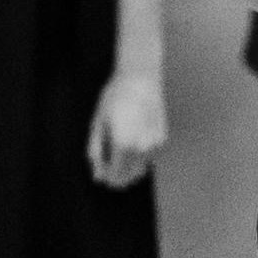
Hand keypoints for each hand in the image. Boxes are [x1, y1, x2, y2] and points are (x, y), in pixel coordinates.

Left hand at [87, 72, 168, 189]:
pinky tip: (132, 138)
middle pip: (128, 177)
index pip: (114, 175)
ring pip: (140, 169)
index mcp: (122, 145)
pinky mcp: (162, 140)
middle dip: (116, 176)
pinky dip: (139, 155)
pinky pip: (148, 157)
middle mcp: (141, 149)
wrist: (140, 80)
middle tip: (107, 164)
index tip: (100, 173)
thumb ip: (95, 152)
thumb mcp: (98, 124)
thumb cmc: (114, 99)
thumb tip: (97, 177)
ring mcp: (154, 145)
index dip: (105, 177)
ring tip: (119, 148)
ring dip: (128, 167)